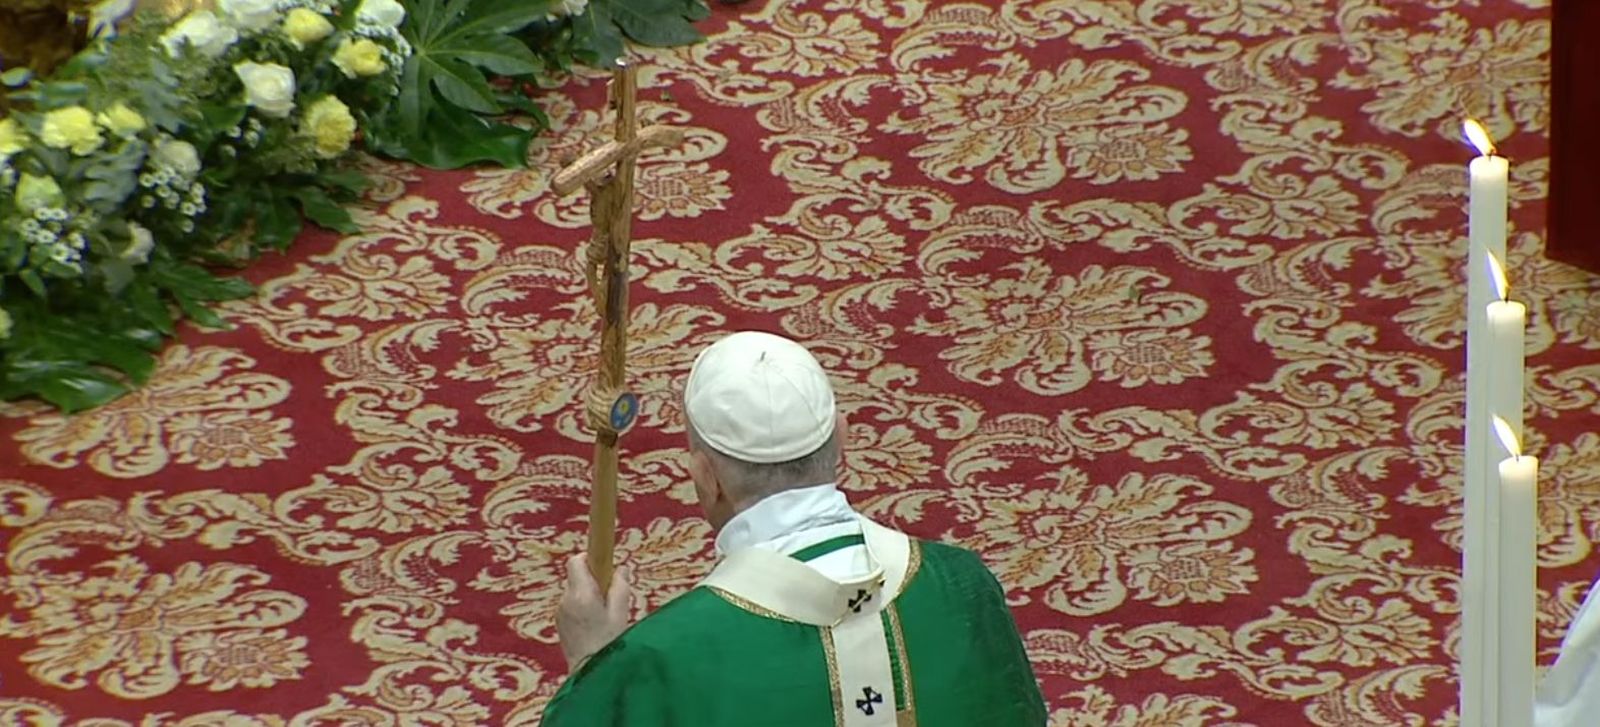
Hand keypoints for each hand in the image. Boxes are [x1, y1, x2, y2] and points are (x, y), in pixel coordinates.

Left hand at [556, 553, 632, 671]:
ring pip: (573, 590)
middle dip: (591, 578)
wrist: (589, 672)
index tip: (601, 562)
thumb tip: (621, 569)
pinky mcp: (558, 620)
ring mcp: (560, 610)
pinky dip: (580, 606)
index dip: (588, 557)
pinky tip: (592, 623)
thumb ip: (621, 587)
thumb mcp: (621, 613)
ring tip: (601, 614)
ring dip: (586, 594)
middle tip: (607, 594)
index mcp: (582, 594)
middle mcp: (566, 599)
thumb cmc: (608, 642)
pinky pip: (570, 604)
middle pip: (575, 575)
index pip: (576, 561)